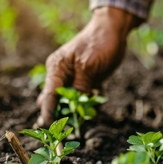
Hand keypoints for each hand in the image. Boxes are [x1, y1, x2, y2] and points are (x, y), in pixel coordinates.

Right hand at [36, 7, 139, 126]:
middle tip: (64, 132)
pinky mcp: (87, 82)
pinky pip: (84, 99)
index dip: (49, 111)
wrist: (114, 30)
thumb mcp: (89, 66)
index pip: (49, 94)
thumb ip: (80, 87)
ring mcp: (74, 79)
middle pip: (56, 100)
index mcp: (57, 68)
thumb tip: (74, 107)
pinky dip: (88, 106)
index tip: (49, 127)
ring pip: (71, 101)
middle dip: (60, 115)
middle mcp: (62, 74)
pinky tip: (93, 109)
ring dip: (77, 112)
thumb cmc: (99, 43)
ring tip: (81, 124)